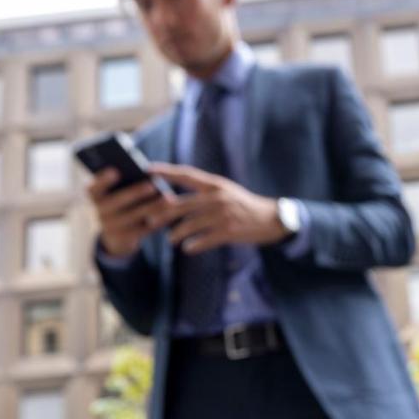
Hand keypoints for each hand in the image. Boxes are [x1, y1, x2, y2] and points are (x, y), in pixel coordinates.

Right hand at [87, 168, 173, 257]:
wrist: (116, 233)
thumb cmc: (121, 200)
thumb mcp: (116, 191)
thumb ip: (125, 181)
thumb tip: (146, 172)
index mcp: (95, 195)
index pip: (94, 187)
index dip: (103, 180)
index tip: (115, 171)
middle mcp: (99, 211)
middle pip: (117, 202)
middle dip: (135, 193)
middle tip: (152, 185)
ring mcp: (111, 227)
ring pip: (133, 216)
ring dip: (152, 207)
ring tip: (168, 199)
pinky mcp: (125, 238)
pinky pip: (143, 230)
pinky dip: (157, 221)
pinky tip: (170, 213)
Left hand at [150, 162, 287, 253]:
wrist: (271, 219)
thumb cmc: (243, 205)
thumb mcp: (225, 192)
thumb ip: (203, 194)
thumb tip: (172, 201)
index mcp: (215, 184)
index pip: (186, 175)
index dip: (166, 172)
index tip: (147, 169)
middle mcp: (217, 197)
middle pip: (181, 204)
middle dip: (162, 214)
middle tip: (148, 220)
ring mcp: (223, 214)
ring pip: (190, 224)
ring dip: (177, 233)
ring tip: (170, 239)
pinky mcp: (229, 231)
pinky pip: (204, 240)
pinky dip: (194, 245)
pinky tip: (188, 248)